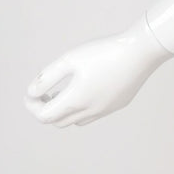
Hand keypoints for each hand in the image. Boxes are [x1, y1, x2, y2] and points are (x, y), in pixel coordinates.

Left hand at [23, 17, 173, 127]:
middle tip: (46, 92)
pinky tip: (88, 88)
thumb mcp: (70, 59)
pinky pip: (94, 114)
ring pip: (76, 121)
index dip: (32, 106)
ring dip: (65, 111)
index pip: (44, 116)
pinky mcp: (118, 104)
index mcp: (76, 100)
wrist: (141, 51)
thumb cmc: (105, 51)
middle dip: (47, 109)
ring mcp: (106, 110)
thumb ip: (47, 77)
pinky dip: (83, 108)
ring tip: (65, 92)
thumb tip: (32, 93)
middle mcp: (90, 110)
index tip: (32, 93)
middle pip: (58, 122)